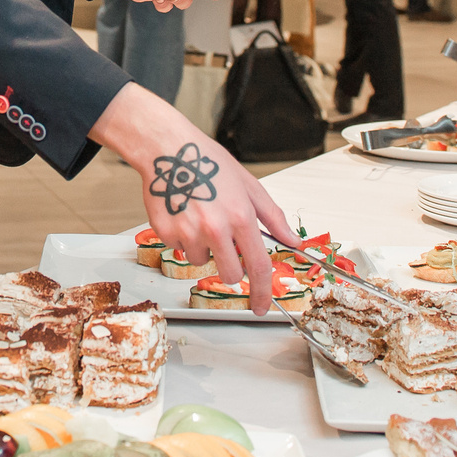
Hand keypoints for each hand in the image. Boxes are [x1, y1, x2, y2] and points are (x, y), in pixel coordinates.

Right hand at [91, 84, 296, 313]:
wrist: (167, 150)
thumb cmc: (208, 163)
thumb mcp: (249, 186)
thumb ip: (273, 217)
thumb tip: (291, 240)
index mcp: (241, 217)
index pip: (257, 267)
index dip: (261, 292)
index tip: (261, 306)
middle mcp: (215, 228)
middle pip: (229, 274)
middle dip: (230, 267)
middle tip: (224, 243)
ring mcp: (188, 232)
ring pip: (201, 262)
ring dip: (203, 248)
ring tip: (199, 217)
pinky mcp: (166, 233)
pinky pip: (179, 248)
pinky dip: (182, 237)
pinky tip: (182, 213)